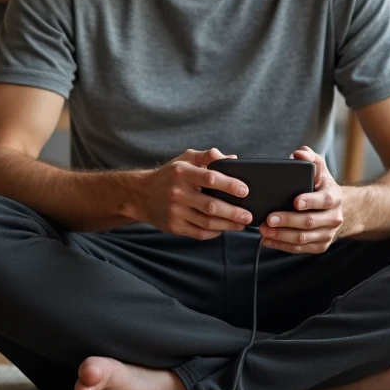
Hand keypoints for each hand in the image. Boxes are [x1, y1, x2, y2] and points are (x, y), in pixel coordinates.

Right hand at [128, 148, 252, 239]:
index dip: (229, 185)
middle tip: (249, 216)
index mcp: (182, 172)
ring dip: (227, 225)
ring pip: (207, 222)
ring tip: (241, 224)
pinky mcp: (174, 227)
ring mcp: (175, 212)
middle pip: (211, 205)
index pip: (210, 178)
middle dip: (233, 212)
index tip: (245, 191)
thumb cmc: (168, 175)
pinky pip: (198, 232)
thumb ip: (208, 156)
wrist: (140, 195)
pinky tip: (224, 229)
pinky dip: (214, 232)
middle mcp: (178, 192)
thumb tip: (232, 159)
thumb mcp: (185, 158)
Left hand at [258, 145, 344, 253]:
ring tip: (263, 230)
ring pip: (303, 238)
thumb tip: (298, 153)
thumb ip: (310, 158)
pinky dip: (282, 246)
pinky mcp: (319, 246)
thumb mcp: (320, 169)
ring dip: (281, 236)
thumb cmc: (322, 186)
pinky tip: (267, 240)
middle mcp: (333, 218)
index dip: (310, 201)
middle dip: (288, 221)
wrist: (338, 210)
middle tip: (268, 219)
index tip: (294, 202)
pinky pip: (300, 249)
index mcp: (334, 197)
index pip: (324, 200)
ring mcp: (327, 234)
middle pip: (309, 222)